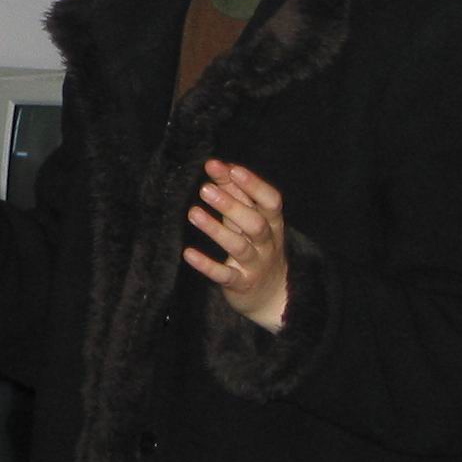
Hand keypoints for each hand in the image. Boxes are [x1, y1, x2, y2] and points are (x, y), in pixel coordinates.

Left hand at [181, 158, 289, 330]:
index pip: (271, 201)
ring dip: (216, 230)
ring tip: (193, 213)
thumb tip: (218, 166)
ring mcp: (255, 265)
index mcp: (272, 223)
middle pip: (255, 223)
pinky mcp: (241, 284)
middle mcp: (267, 243)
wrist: (272, 295)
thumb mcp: (250, 220)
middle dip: (231, 205)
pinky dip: (207, 265)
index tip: (232, 169)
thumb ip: (236, 193)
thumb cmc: (256, 246)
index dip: (254, 185)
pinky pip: (224, 275)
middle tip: (204, 189)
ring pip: (239, 247)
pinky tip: (188, 254)